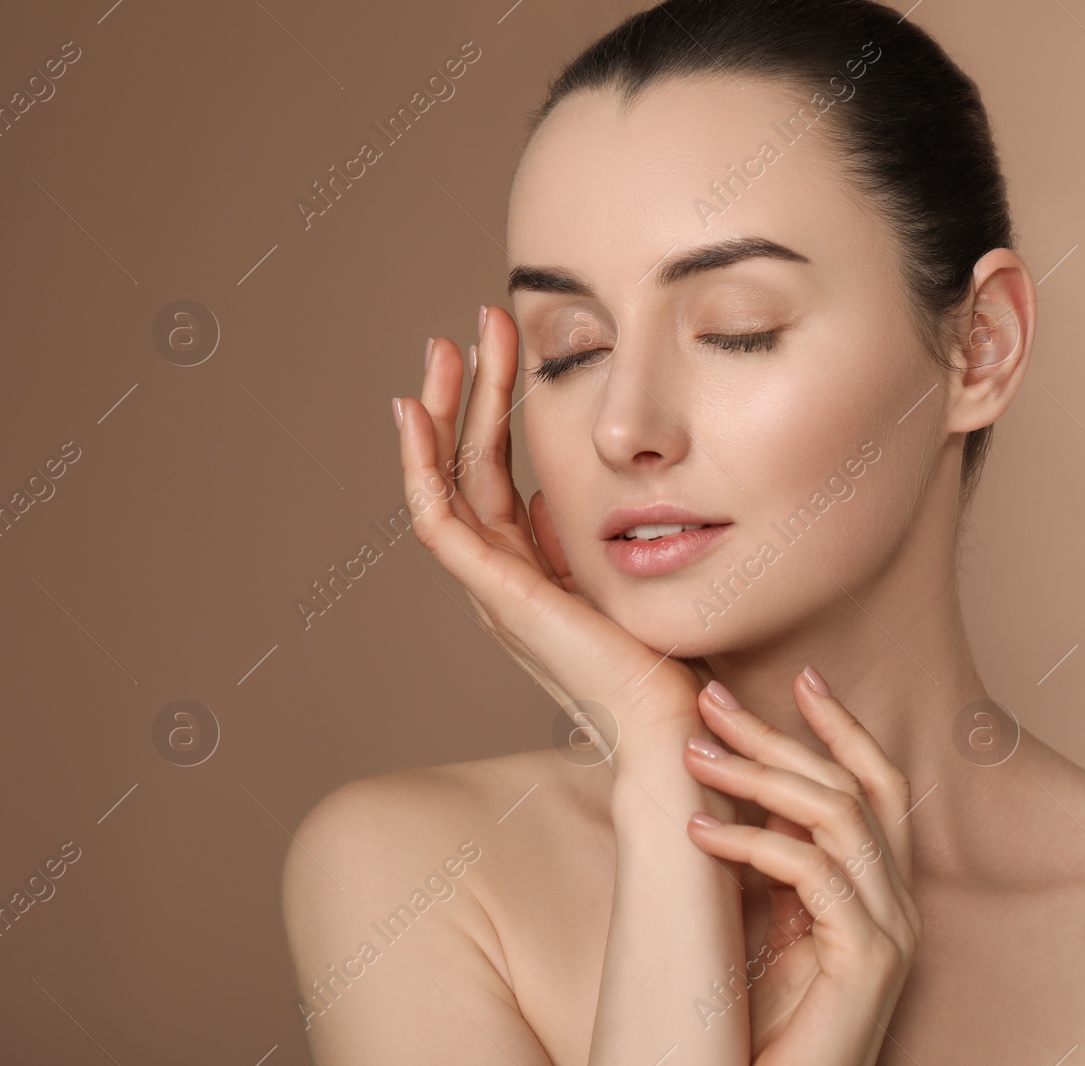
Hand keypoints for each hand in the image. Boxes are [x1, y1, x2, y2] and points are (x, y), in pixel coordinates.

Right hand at [394, 306, 714, 758]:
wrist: (668, 721)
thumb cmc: (660, 661)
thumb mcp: (618, 579)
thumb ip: (581, 543)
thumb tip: (551, 502)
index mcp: (527, 570)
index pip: (494, 474)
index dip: (493, 410)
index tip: (505, 349)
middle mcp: (500, 576)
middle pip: (467, 466)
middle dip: (469, 392)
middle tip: (475, 325)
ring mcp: (492, 586)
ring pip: (447, 482)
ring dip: (444, 411)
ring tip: (447, 346)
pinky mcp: (497, 596)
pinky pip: (439, 520)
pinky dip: (419, 465)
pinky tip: (415, 412)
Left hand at [681, 669, 921, 1065]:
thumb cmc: (756, 1029)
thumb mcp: (764, 925)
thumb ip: (770, 862)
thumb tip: (738, 782)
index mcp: (878, 893)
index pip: (878, 786)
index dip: (843, 727)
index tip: (800, 675)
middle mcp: (898, 907)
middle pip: (855, 787)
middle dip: (782, 734)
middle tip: (711, 698)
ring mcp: (891, 934)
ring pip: (838, 817)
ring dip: (760, 776)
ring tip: (693, 755)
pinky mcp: (870, 963)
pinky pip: (816, 875)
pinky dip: (755, 843)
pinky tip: (698, 833)